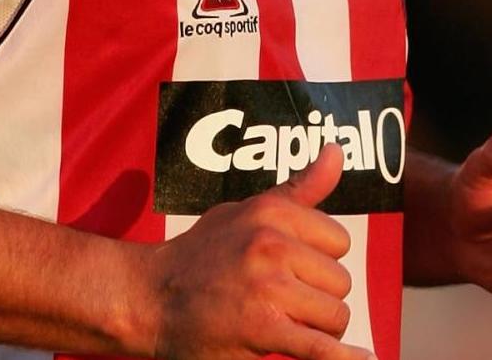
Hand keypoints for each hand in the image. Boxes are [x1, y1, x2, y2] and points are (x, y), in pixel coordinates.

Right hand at [145, 145, 373, 359]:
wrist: (148, 297)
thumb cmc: (200, 254)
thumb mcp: (245, 211)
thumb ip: (297, 190)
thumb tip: (337, 151)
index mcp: (272, 212)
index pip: (338, 241)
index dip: (320, 261)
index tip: (295, 271)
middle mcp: (273, 244)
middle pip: (340, 281)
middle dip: (320, 298)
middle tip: (284, 303)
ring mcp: (269, 288)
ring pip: (335, 315)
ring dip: (318, 329)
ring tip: (283, 323)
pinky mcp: (264, 329)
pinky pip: (322, 348)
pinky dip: (343, 359)